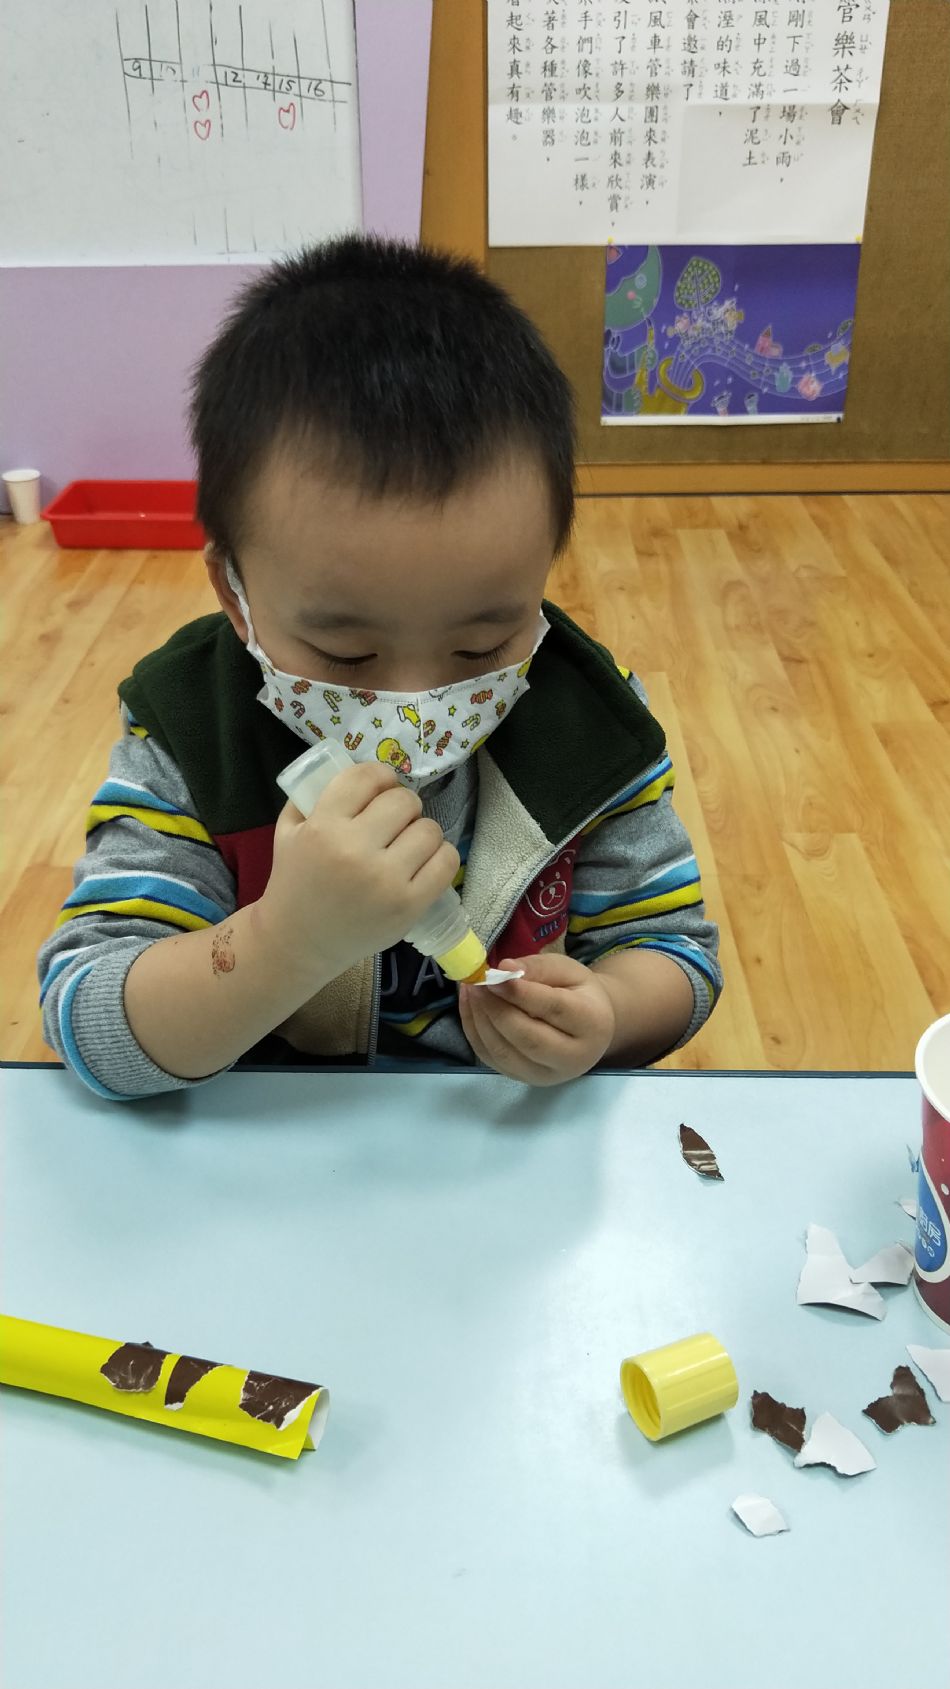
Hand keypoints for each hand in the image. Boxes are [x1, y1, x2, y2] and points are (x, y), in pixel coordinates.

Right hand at [255, 764, 459, 980]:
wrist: (299, 942)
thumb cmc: (295, 882)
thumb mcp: (289, 832)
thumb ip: (312, 796)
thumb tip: (356, 771)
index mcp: (323, 827)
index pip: (367, 777)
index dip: (380, 777)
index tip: (381, 788)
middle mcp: (354, 850)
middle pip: (404, 801)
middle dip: (401, 806)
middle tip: (393, 821)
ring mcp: (385, 880)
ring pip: (429, 829)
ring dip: (421, 832)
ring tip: (407, 844)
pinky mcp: (408, 905)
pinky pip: (446, 862)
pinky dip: (439, 857)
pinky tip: (423, 862)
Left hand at [458, 951, 614, 1085]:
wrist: (589, 1028)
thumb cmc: (579, 993)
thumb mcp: (567, 970)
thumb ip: (538, 968)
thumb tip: (503, 968)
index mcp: (591, 1024)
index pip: (554, 1010)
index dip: (520, 994)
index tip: (493, 977)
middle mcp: (572, 1058)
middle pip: (527, 1038)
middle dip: (496, 1009)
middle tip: (476, 983)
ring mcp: (546, 1075)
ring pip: (504, 1052)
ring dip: (480, 1020)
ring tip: (470, 990)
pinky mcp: (524, 1080)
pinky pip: (491, 1058)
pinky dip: (474, 1031)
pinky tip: (470, 1006)